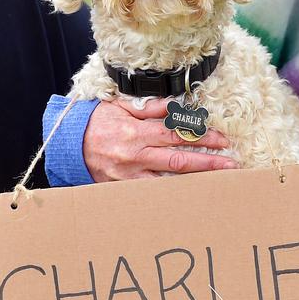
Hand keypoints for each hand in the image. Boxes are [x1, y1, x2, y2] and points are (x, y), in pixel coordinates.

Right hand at [82, 98, 234, 181]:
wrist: (67, 145)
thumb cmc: (96, 122)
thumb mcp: (121, 106)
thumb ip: (151, 107)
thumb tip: (177, 106)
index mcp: (136, 131)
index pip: (177, 134)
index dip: (201, 137)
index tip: (222, 140)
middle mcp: (135, 155)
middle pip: (179, 159)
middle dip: (208, 162)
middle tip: (231, 164)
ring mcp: (130, 174)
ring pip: (169, 179)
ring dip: (195, 180)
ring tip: (218, 181)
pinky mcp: (124, 187)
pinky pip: (152, 191)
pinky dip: (172, 192)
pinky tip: (191, 193)